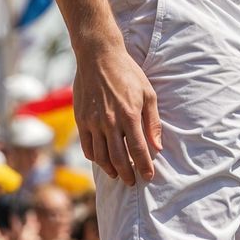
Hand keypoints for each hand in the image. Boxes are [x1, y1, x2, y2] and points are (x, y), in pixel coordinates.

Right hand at [74, 38, 160, 185]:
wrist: (98, 56)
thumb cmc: (127, 73)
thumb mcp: (148, 93)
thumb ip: (153, 121)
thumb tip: (158, 146)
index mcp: (129, 115)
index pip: (138, 150)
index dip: (144, 167)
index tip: (148, 177)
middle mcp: (109, 121)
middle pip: (118, 158)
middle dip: (127, 174)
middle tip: (132, 182)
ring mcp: (93, 121)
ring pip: (100, 155)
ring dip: (110, 169)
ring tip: (118, 175)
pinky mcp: (81, 119)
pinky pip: (87, 146)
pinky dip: (94, 157)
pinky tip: (102, 160)